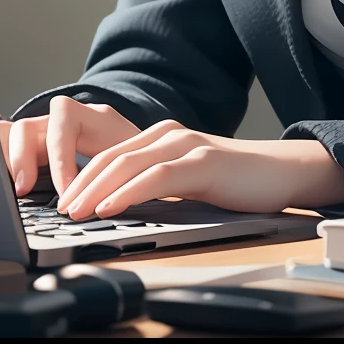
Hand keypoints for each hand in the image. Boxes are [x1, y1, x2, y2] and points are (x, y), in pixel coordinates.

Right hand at [0, 95, 140, 195]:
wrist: (150, 156)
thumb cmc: (145, 162)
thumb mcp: (141, 165)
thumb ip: (128, 176)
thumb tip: (116, 201)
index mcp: (93, 117)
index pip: (63, 121)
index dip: (59, 157)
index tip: (67, 193)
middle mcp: (64, 123)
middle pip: (27, 126)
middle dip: (21, 158)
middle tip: (25, 191)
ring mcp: (47, 135)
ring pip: (10, 135)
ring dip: (7, 161)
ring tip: (15, 191)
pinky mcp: (37, 152)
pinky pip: (8, 151)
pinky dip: (4, 167)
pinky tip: (11, 190)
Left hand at [56, 121, 343, 218]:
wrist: (285, 173)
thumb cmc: (237, 182)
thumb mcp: (187, 182)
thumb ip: (157, 185)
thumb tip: (118, 208)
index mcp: (161, 136)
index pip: (108, 154)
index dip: (80, 176)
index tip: (60, 201)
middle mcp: (168, 133)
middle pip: (110, 156)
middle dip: (79, 183)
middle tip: (58, 209)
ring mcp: (186, 144)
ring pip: (127, 163)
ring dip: (96, 189)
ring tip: (75, 210)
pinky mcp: (203, 162)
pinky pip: (156, 177)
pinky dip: (128, 192)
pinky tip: (111, 206)